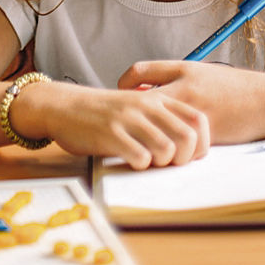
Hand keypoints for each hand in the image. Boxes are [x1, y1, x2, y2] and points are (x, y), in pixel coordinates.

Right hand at [11, 82, 209, 169]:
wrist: (63, 106)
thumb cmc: (102, 113)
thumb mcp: (136, 107)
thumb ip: (160, 120)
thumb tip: (188, 148)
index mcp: (157, 99)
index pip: (198, 120)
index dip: (201, 144)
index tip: (188, 157)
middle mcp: (146, 106)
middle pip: (187, 138)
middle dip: (183, 159)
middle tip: (168, 164)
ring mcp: (128, 119)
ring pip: (166, 149)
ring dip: (161, 164)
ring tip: (148, 162)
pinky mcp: (110, 133)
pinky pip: (140, 157)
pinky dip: (140, 166)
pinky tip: (130, 161)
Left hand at [118, 61, 264, 144]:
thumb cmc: (235, 87)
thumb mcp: (201, 73)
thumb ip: (174, 78)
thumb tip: (145, 87)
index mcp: (183, 71)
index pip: (139, 71)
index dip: (124, 81)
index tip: (121, 90)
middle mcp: (184, 90)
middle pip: (139, 101)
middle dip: (125, 112)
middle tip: (119, 120)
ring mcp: (192, 114)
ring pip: (154, 128)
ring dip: (142, 135)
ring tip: (133, 139)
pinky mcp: (203, 136)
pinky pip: (174, 145)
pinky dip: (163, 149)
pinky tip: (156, 151)